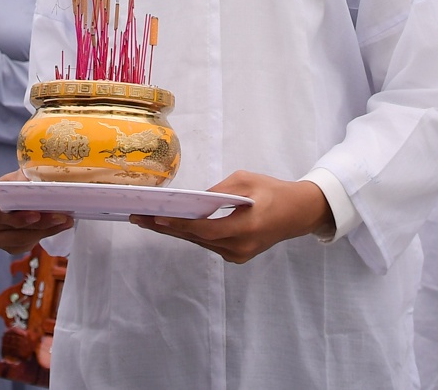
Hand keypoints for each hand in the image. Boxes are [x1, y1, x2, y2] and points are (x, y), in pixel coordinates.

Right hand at [0, 171, 71, 253]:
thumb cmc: (16, 183)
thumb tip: (39, 188)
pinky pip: (26, 245)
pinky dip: (43, 236)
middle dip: (38, 224)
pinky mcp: (8, 246)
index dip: (12, 215)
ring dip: (45, 231)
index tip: (35, 214)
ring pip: (21, 239)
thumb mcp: (19, 176)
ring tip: (64, 221)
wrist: (19, 193)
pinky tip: (56, 226)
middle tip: (60, 217)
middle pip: (10, 228)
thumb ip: (24, 182)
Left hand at [131, 170, 328, 263]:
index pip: (204, 229)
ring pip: (200, 243)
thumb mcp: (246, 180)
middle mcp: (241, 247)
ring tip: (148, 220)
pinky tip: (172, 225)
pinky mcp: (238, 256)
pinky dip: (191, 234)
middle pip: (196, 238)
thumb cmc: (273, 191)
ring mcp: (239, 255)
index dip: (178, 225)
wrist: (299, 213)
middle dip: (167, 228)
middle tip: (138, 217)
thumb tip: (193, 200)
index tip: (155, 217)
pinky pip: (209, 244)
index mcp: (246, 227)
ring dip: (176, 232)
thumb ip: (218, 192)